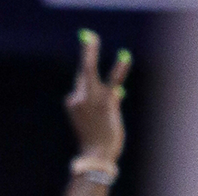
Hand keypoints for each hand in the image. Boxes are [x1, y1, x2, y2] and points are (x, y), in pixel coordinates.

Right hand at [67, 30, 131, 162]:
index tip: (89, 54)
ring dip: (90, 53)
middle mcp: (79, 98)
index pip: (82, 83)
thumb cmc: (97, 143)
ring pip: (90, 71)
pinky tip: (125, 57)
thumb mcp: (95, 123)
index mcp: (73, 103)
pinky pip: (114, 81)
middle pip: (83, 71)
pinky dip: (120, 69)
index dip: (88, 74)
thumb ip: (105, 105)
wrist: (97, 157)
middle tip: (89, 37)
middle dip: (87, 53)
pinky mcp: (106, 102)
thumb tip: (118, 92)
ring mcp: (91, 99)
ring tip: (91, 38)